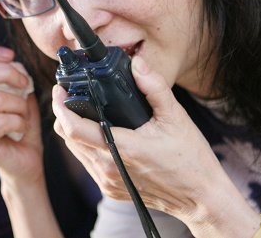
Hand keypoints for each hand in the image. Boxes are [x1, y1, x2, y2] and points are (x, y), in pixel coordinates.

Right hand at [0, 45, 43, 183]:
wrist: (24, 164)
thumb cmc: (20, 127)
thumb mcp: (17, 95)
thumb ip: (12, 77)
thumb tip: (13, 62)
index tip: (12, 57)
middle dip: (8, 72)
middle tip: (24, 84)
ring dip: (19, 103)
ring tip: (23, 113)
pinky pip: (2, 120)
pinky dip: (20, 120)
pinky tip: (21, 127)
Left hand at [52, 56, 255, 233]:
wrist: (201, 198)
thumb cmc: (190, 158)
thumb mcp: (176, 116)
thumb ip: (153, 87)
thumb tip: (137, 63)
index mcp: (122, 149)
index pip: (73, 128)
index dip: (60, 107)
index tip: (59, 89)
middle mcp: (109, 168)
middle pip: (67, 137)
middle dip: (64, 113)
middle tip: (70, 94)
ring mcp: (107, 181)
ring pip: (74, 150)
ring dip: (73, 129)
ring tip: (83, 110)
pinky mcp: (110, 189)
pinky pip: (87, 163)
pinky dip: (86, 145)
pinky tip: (98, 132)